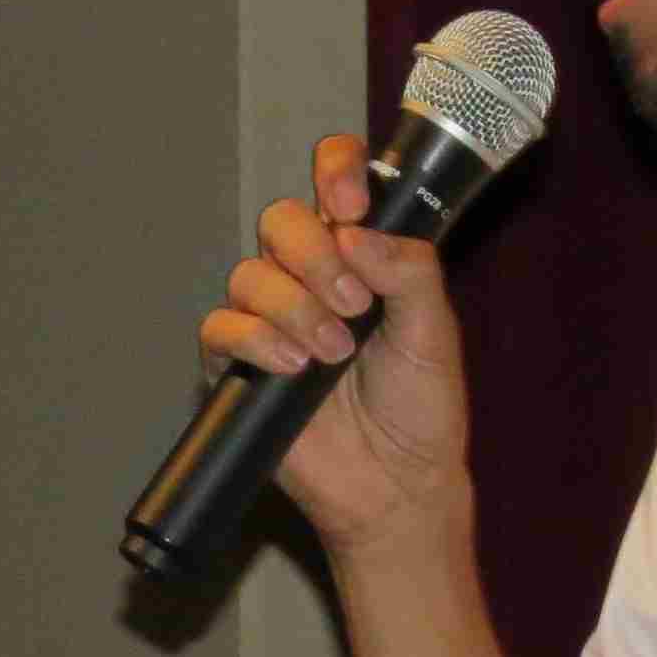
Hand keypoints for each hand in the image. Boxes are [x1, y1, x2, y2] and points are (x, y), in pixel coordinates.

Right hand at [197, 131, 474, 553]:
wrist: (396, 482)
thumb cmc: (419, 407)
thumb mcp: (435, 331)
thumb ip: (408, 270)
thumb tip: (356, 231)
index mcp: (361, 254)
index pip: (336, 181)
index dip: (335, 174)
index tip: (351, 205)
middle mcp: (311, 276)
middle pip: (282, 221)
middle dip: (315, 256)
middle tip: (354, 304)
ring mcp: (272, 318)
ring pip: (250, 273)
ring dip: (295, 309)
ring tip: (334, 354)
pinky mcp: (240, 363)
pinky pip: (221, 327)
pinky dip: (257, 341)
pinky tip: (294, 368)